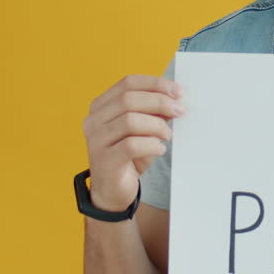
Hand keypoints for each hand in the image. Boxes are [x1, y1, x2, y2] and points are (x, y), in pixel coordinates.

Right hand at [83, 75, 184, 210]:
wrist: (113, 190)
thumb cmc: (129, 156)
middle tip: (180, 111)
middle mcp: (94, 120)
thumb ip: (153, 113)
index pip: (128, 83)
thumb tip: (174, 100)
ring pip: (130, 121)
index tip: (178, 91)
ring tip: (167, 135)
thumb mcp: (142, 130)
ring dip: (156, 126)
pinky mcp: (104, 161)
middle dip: (160, 102)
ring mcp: (96, 141)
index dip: (155, 84)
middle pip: (129, 99)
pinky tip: (159, 149)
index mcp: (101, 106)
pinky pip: (131, 145)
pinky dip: (151, 145)